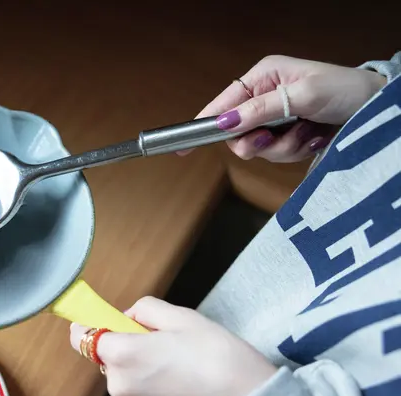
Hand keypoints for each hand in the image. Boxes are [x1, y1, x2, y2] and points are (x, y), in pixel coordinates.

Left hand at [69, 297, 277, 395]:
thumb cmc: (215, 354)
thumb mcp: (180, 317)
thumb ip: (144, 310)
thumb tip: (128, 318)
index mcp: (122, 354)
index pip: (82, 337)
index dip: (90, 325)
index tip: (105, 319)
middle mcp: (117, 383)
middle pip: (106, 355)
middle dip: (124, 343)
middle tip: (161, 338)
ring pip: (122, 374)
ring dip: (136, 364)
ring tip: (174, 360)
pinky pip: (135, 391)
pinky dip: (146, 382)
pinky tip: (176, 379)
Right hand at [182, 54, 386, 162]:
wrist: (376, 108)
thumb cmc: (344, 90)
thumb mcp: (301, 95)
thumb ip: (260, 110)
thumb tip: (225, 123)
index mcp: (263, 77)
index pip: (223, 103)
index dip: (204, 124)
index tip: (182, 147)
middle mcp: (265, 98)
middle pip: (237, 133)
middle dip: (257, 142)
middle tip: (274, 138)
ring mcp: (276, 119)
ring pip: (258, 148)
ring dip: (283, 147)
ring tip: (308, 132)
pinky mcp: (289, 137)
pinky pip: (277, 155)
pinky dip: (296, 150)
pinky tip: (314, 136)